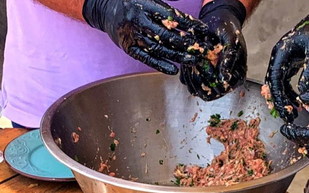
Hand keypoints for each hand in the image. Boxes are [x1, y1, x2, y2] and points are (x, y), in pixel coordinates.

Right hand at [82, 0, 212, 74]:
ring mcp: (133, 36)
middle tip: (201, 49)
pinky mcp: (128, 48)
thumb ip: (167, 0)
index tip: (203, 30)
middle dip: (186, 43)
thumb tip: (187, 4)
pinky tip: (174, 70)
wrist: (104, 7)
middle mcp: (138, 21)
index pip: (172, 16)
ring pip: (159, 48)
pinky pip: (146, 58)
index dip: (189, 24)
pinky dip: (160, 65)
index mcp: (145, 5)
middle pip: (167, 35)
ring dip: (177, 56)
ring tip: (192, 60)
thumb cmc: (132, 0)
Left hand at [180, 0, 247, 100]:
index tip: (207, 64)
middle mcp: (223, 82)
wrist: (218, 23)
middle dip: (199, 80)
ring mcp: (210, 80)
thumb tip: (225, 78)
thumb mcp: (232, 41)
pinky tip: (188, 61)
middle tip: (196, 63)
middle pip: (208, 94)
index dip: (212, 81)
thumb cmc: (228, 31)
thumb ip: (229, 59)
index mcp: (236, 77)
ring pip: (196, 90)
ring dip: (191, 78)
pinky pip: (188, 82)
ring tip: (192, 62)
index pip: (223, 89)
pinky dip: (185, 74)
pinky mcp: (198, 75)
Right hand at [264, 0, 308, 121]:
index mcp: (281, 52)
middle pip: (274, 84)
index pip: (274, 79)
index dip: (278, 97)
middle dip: (279, 101)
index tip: (284, 111)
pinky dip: (291, 92)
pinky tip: (298, 101)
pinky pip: (287, 81)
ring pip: (280, 84)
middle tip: (288, 117)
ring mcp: (286, 59)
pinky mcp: (294, 62)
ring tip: (294, 112)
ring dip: (285, 98)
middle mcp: (280, 56)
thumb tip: (303, 95)